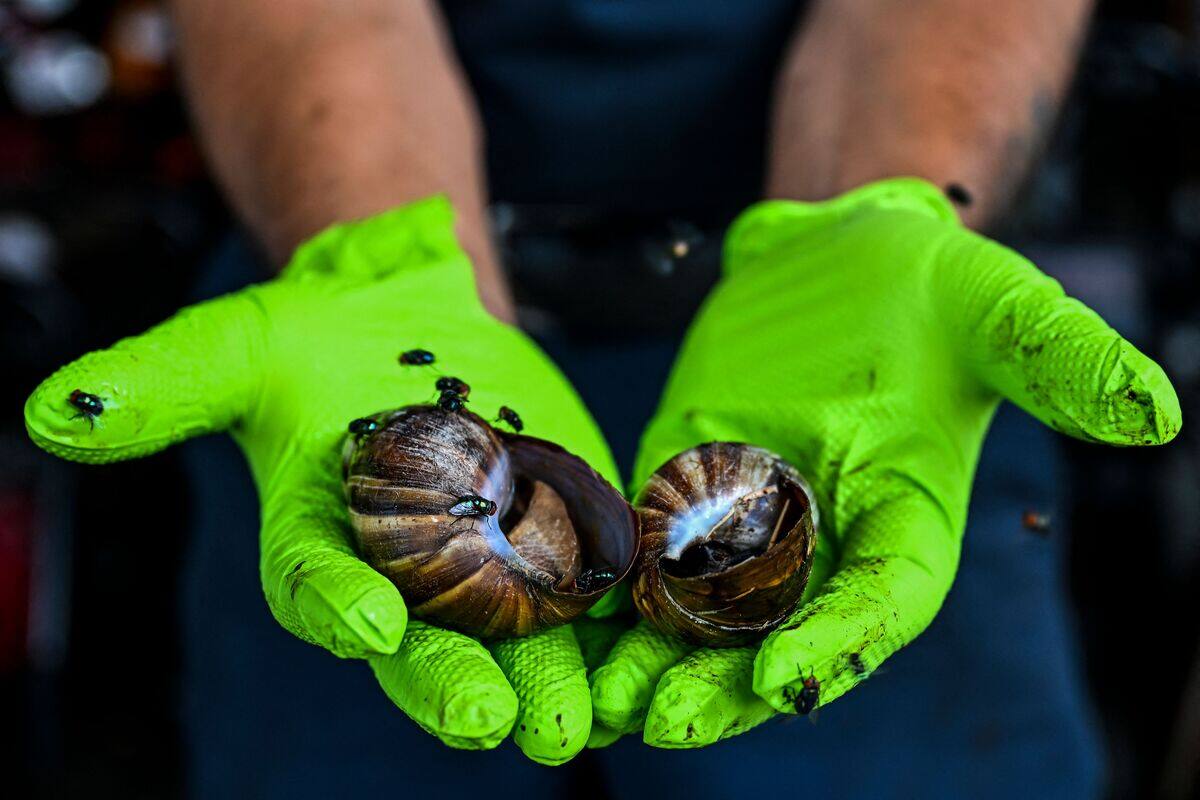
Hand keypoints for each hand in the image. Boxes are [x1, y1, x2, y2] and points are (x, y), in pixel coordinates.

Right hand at [25, 196, 621, 763]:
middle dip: (451, 680)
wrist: (414, 313)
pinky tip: (648, 655)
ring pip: (518, 637)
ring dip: (546, 681)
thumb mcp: (241, 345)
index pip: (322, 585)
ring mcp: (490, 563)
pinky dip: (617, 626)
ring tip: (570, 724)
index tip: (368, 618)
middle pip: (427, 640)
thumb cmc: (319, 337)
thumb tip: (52, 412)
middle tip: (484, 721)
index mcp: (323, 543)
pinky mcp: (560, 537)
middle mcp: (405, 573)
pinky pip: (593, 591)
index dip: (338, 604)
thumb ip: (166, 384)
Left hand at [590, 178, 1180, 746]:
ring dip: (649, 664)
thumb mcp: (995, 304)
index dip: (835, 645)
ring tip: (597, 706)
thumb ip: (1057, 356)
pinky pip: (645, 554)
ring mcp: (748, 522)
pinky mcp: (684, 486)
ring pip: (697, 615)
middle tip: (659, 725)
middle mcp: (826, 542)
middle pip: (775, 637)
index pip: (881, 604)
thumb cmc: (929, 283)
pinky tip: (563, 629)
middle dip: (720, 687)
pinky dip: (609, 594)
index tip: (777, 679)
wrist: (841, 253)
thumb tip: (1153, 411)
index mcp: (908, 522)